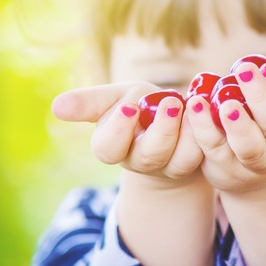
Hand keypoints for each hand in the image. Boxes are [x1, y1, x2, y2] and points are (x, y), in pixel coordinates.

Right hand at [52, 81, 203, 186]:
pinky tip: (208, 113)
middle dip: (162, 130)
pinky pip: (202, 155)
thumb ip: (89, 103)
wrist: (165, 122)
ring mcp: (168, 166)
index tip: (129, 107)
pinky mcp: (193, 164)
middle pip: (150, 155)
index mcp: (113, 146)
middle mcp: (140, 160)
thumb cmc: (136, 107)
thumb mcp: (113, 99)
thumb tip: (56, 106)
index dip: (119, 130)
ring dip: (188, 133)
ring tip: (194, 105)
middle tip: (171, 102)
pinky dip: (206, 134)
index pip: (109, 148)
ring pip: (180, 159)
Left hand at [186, 56, 265, 193]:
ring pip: (251, 148)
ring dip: (239, 125)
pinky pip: (216, 150)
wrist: (259, 173)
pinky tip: (197, 105)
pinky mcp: (228, 171)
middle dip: (261, 98)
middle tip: (244, 71)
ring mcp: (258, 166)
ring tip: (225, 102)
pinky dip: (205, 128)